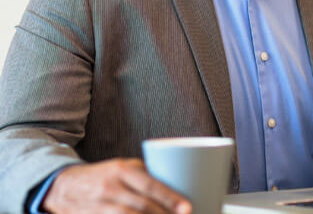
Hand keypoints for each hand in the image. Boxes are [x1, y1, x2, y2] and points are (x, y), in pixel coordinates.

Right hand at [42, 158, 191, 213]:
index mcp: (121, 170)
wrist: (65, 186)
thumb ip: (144, 174)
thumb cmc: (104, 175)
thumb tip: (175, 184)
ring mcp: (100, 207)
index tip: (187, 207)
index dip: (169, 197)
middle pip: (142, 206)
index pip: (149, 185)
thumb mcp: (122, 167)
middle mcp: (111, 188)